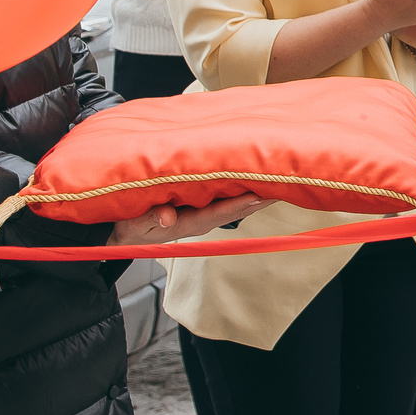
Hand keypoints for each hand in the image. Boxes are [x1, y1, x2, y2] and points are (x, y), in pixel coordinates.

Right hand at [109, 194, 270, 246]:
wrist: (126, 235)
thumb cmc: (130, 227)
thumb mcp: (133, 224)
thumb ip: (148, 218)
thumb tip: (166, 216)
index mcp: (187, 223)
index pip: (218, 212)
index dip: (239, 204)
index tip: (259, 194)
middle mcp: (202, 219)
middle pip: (237, 208)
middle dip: (261, 197)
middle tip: (289, 184)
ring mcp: (205, 214)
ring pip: (238, 203)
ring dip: (260, 193)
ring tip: (285, 179)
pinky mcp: (204, 208)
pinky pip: (231, 198)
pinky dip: (247, 190)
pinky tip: (263, 181)